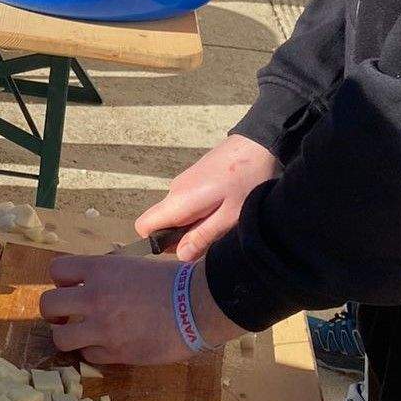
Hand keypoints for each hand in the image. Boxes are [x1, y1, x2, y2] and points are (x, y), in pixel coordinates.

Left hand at [40, 255, 244, 366]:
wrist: (196, 306)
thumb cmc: (171, 280)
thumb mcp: (132, 265)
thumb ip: (107, 274)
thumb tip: (91, 282)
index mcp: (99, 269)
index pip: (57, 270)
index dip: (61, 280)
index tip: (70, 287)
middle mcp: (94, 297)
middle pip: (48, 305)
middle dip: (53, 311)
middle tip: (64, 315)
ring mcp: (103, 327)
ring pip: (60, 337)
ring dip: (67, 335)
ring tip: (79, 334)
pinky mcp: (116, 353)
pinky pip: (88, 355)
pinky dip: (93, 351)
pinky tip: (106, 345)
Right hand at [134, 134, 281, 261]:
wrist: (256, 144)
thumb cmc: (246, 181)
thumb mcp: (229, 216)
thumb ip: (202, 236)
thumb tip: (179, 255)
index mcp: (178, 201)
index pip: (144, 225)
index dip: (157, 242)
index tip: (183, 246)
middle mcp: (174, 191)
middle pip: (161, 222)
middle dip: (181, 236)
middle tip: (213, 235)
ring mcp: (182, 182)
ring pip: (176, 214)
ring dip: (193, 224)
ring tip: (223, 219)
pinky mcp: (192, 178)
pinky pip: (185, 203)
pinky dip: (198, 212)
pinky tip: (223, 207)